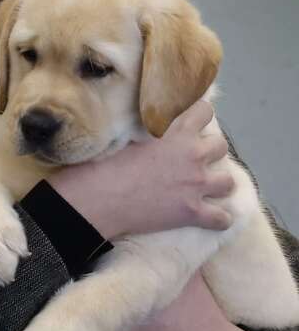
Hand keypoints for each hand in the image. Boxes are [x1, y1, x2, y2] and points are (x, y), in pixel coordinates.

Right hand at [48, 99, 233, 238]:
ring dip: (218, 183)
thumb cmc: (107, 161)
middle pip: (221, 146)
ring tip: (204, 187)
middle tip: (195, 157)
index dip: (199, 116)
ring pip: (228, 181)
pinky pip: (222, 218)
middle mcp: (192, 155)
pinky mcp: (193, 213)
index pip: (205, 111)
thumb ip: (149, 125)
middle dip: (211, 150)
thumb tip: (151, 119)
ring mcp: (196, 185)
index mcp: (177, 131)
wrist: (102, 196)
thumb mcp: (129, 132)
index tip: (192, 122)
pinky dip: (218, 219)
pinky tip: (209, 217)